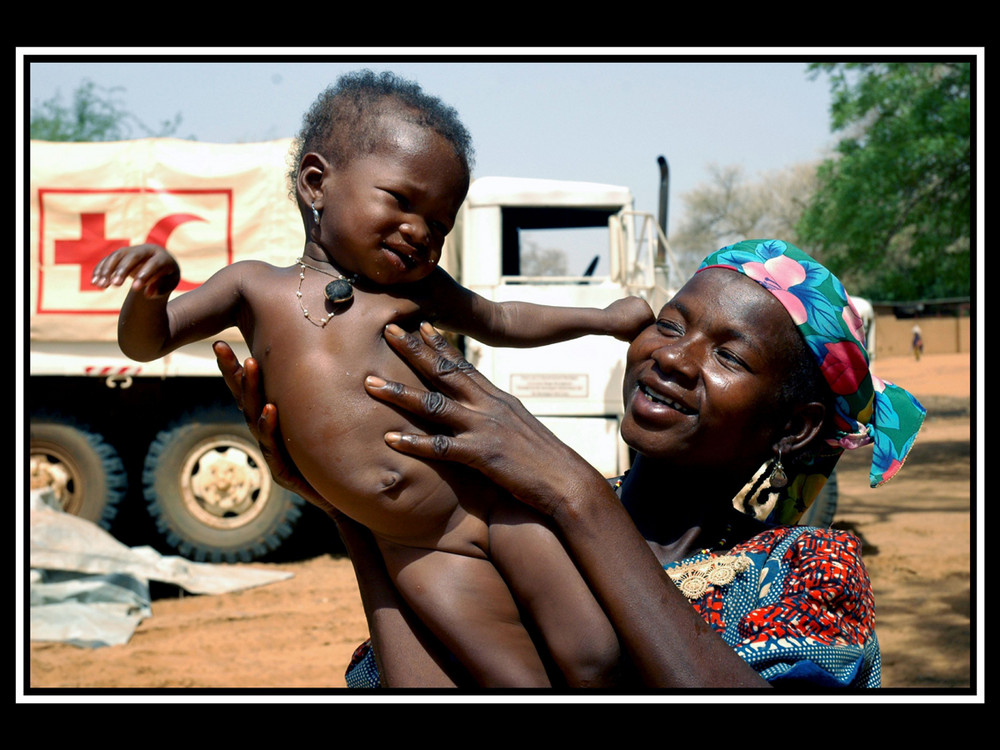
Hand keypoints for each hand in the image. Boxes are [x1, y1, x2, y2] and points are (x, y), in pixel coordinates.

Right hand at [92, 244, 179, 297]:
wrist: (160, 265)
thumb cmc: (166, 277)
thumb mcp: (169, 283)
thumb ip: (161, 288)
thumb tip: (148, 294)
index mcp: (162, 257)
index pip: (153, 264)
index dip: (144, 275)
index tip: (135, 289)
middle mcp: (146, 250)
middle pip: (132, 257)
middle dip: (122, 270)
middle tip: (116, 285)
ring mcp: (132, 250)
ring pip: (117, 256)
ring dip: (107, 270)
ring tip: (101, 285)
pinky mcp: (120, 254)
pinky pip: (108, 259)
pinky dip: (100, 270)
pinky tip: (95, 282)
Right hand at [212, 341, 335, 516]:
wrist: (346, 499)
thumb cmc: (335, 458)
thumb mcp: (322, 423)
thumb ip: (316, 398)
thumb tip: (327, 356)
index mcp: (273, 421)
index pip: (250, 391)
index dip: (235, 368)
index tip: (221, 342)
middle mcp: (269, 435)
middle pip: (245, 400)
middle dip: (233, 372)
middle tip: (222, 346)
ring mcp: (274, 454)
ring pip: (256, 419)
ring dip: (252, 391)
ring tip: (249, 365)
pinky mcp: (284, 472)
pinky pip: (274, 446)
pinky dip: (271, 426)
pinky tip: (270, 409)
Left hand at [364, 323, 605, 516]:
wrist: (569, 481)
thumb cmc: (544, 460)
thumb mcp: (518, 428)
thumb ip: (495, 416)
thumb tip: (480, 412)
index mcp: (497, 398)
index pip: (463, 364)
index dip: (439, 344)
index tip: (417, 324)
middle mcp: (489, 405)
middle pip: (444, 372)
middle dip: (413, 351)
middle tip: (387, 330)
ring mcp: (485, 428)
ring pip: (434, 404)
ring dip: (400, 392)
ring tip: (369, 382)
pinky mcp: (483, 455)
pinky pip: (441, 447)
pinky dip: (414, 442)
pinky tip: (390, 438)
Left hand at [605, 296, 654, 341]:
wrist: (606, 321)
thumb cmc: (622, 330)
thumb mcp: (636, 336)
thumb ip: (643, 333)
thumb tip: (646, 334)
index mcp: (648, 313)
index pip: (652, 323)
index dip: (645, 330)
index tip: (639, 334)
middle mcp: (643, 303)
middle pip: (646, 315)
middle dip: (641, 322)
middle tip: (633, 329)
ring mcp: (634, 299)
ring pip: (638, 310)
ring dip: (635, 316)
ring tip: (627, 324)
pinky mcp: (626, 298)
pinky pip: (631, 307)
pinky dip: (628, 312)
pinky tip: (623, 318)